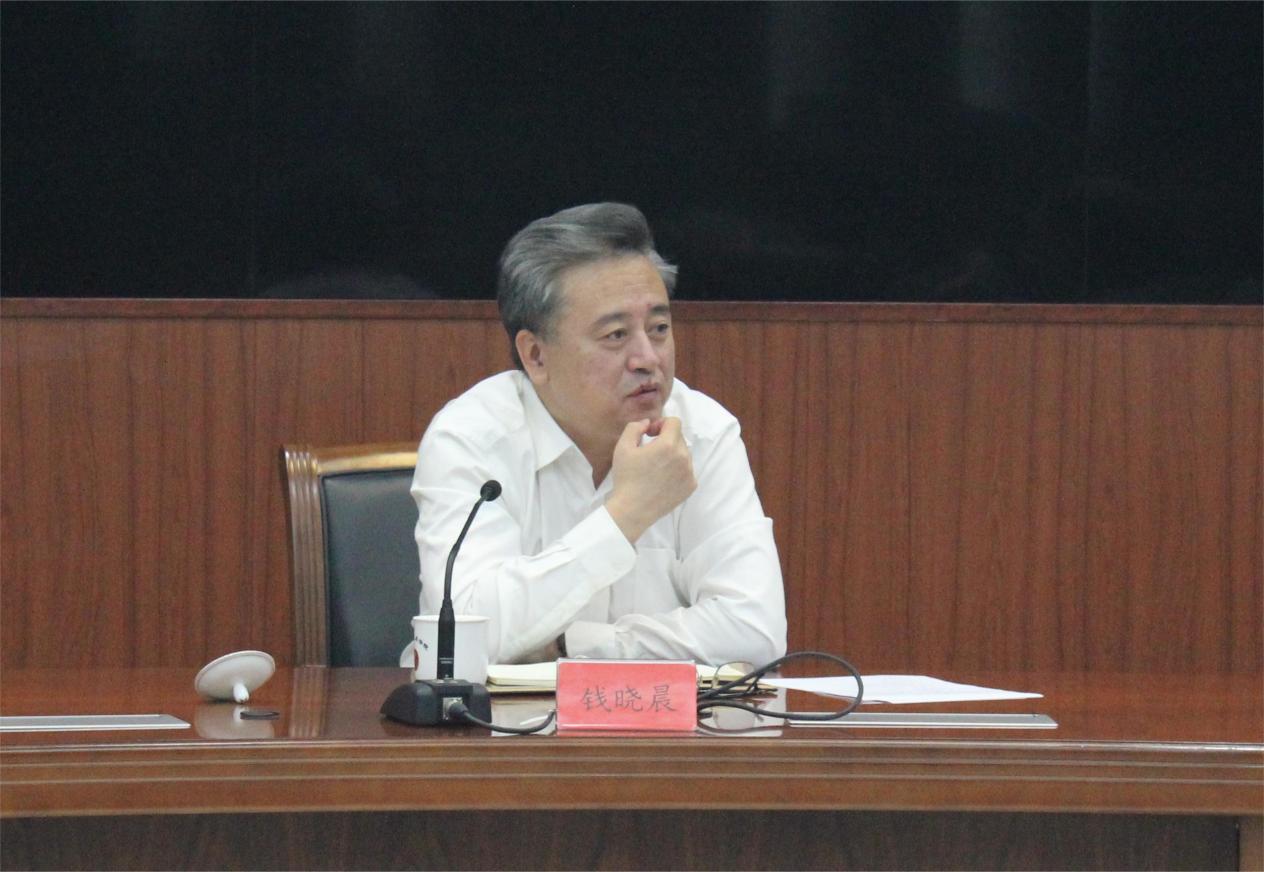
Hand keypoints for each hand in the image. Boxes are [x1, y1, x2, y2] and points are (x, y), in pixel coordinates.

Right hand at [605, 417, 696, 543]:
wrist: (632, 510)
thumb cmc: (626, 478)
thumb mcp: (622, 447)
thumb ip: (635, 427)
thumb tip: (647, 423)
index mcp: (668, 445)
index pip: (674, 422)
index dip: (661, 424)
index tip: (650, 435)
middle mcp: (684, 457)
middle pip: (679, 437)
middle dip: (666, 439)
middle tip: (650, 452)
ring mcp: (690, 473)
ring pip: (684, 454)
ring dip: (672, 455)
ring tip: (656, 467)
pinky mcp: (691, 486)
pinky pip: (687, 470)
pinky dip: (677, 470)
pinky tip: (662, 479)